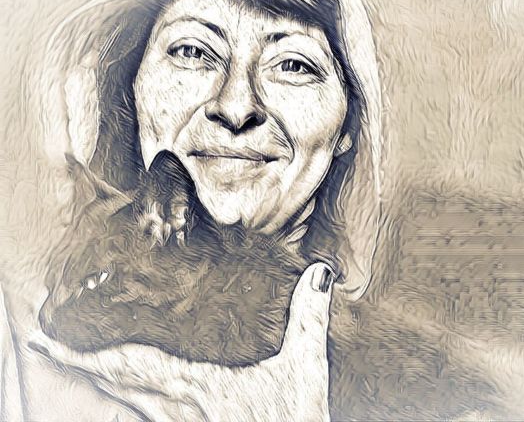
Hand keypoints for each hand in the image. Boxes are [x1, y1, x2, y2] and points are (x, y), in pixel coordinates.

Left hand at [29, 262, 335, 421]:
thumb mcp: (303, 371)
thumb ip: (308, 319)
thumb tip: (318, 274)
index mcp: (195, 384)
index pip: (128, 363)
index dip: (85, 352)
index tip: (47, 340)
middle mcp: (177, 405)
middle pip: (115, 381)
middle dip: (79, 362)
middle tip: (47, 343)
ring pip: (126, 398)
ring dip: (100, 377)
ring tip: (80, 359)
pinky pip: (144, 412)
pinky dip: (127, 395)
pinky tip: (127, 391)